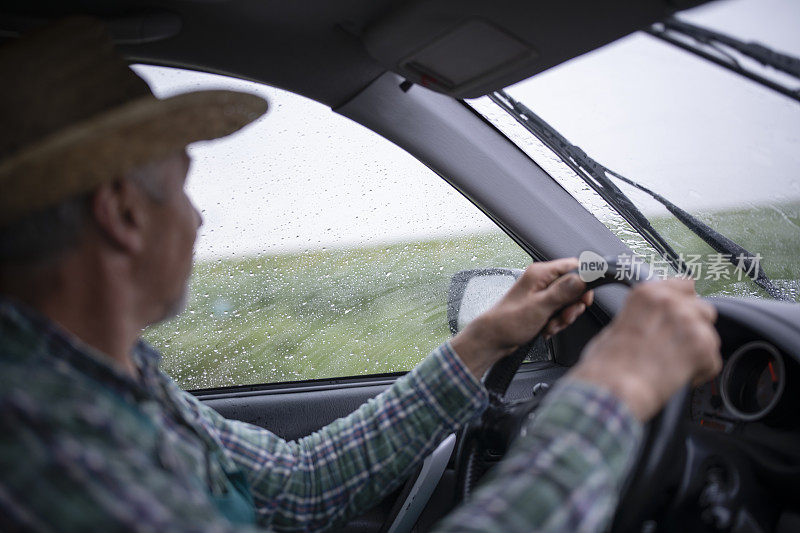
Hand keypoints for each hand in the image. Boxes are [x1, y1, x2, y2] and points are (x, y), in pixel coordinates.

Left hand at [452, 258, 592, 378]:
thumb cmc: (508, 321)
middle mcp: (541, 280)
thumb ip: (563, 291)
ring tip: (550, 325)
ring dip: (563, 317)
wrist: (493, 338)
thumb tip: (583, 278)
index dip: (584, 283)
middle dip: (572, 306)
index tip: (583, 300)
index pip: (574, 266)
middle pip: (573, 287)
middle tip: (563, 316)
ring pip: (567, 302)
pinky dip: (556, 322)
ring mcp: (541, 293)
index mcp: (540, 273)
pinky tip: (546, 328)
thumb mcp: (540, 306)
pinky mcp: (540, 305)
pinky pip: (559, 311)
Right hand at [569, 278, 721, 420]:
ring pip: (710, 335)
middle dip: (693, 327)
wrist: (614, 388)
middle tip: (676, 345)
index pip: (685, 285)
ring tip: (674, 365)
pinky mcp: (703, 348)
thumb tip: (651, 321)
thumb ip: (642, 315)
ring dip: (697, 350)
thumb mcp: (617, 325)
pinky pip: (713, 361)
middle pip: (703, 309)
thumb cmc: (607, 363)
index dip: (684, 303)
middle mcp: (671, 303)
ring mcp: (690, 324)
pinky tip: (678, 377)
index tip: (681, 314)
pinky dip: (699, 372)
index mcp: (648, 293)